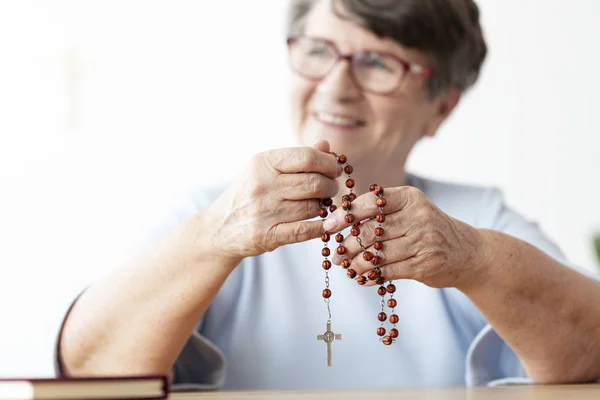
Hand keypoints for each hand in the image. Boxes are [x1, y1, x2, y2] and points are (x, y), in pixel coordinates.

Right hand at [205, 140, 340, 262]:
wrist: (218, 227)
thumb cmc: (249, 194)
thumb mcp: (265, 169)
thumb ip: (297, 158)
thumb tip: (326, 145)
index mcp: (263, 163)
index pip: (307, 157)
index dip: (328, 163)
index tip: (335, 169)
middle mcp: (262, 185)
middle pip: (314, 183)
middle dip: (331, 186)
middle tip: (332, 189)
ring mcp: (264, 212)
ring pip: (313, 207)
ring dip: (324, 207)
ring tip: (321, 204)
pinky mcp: (267, 235)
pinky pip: (305, 230)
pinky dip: (320, 227)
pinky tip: (323, 224)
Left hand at [325, 186, 485, 288]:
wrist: (466, 252)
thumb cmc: (427, 228)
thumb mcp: (410, 209)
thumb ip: (380, 210)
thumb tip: (338, 218)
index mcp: (410, 197)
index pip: (370, 203)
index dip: (345, 215)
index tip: (329, 226)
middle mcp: (418, 217)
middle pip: (371, 232)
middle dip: (348, 244)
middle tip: (334, 253)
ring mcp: (423, 242)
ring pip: (377, 254)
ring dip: (356, 263)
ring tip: (345, 266)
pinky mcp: (424, 265)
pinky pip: (388, 272)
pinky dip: (371, 276)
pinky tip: (362, 277)